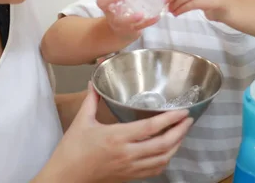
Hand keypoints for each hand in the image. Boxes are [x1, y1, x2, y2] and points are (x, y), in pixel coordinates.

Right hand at [49, 83, 192, 182]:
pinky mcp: (129, 177)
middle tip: (188, 120)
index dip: (170, 119)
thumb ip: (91, 100)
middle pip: (163, 144)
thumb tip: (94, 82)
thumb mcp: (81, 121)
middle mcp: (127, 154)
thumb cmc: (72, 149)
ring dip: (176, 146)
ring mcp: (130, 167)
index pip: (151, 128)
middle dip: (180, 132)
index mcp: (116, 137)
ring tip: (181, 133)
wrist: (66, 177)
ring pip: (162, 159)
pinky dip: (165, 160)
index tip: (183, 111)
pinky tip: (167, 151)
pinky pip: (154, 170)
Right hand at [95, 0, 159, 40]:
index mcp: (107, 2)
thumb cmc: (122, 10)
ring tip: (140, 14)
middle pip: (103, 4)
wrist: (122, 31)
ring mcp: (119, 23)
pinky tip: (156, 17)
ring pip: (121, 21)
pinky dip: (148, 22)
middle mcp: (110, 12)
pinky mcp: (131, 30)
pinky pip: (139, 27)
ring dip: (131, 18)